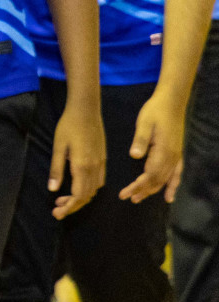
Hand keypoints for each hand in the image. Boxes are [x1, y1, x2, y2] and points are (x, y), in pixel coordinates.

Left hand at [49, 99, 105, 218]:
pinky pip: (99, 181)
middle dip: (73, 206)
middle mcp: (94, 168)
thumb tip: (53, 189)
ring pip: (94, 190)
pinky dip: (88, 189)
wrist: (86, 110)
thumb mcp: (58, 147)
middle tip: (57, 210)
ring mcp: (101, 163)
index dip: (69, 207)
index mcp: (82, 166)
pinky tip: (77, 187)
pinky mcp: (103, 159)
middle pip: (87, 196)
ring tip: (63, 200)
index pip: (78, 195)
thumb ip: (56, 169)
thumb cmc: (68, 126)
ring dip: (80, 198)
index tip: (57, 213)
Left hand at [121, 86, 186, 202]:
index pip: (150, 175)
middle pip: (157, 181)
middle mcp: (172, 157)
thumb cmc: (155, 111)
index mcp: (163, 151)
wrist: (172, 102)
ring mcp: (176, 156)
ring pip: (165, 180)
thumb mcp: (145, 123)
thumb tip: (135, 156)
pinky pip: (176, 175)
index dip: (138, 186)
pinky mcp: (177, 154)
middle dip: (142, 191)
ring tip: (139, 199)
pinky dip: (172, 187)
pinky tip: (169, 197)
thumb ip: (141, 140)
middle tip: (127, 198)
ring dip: (152, 191)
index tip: (125, 194)